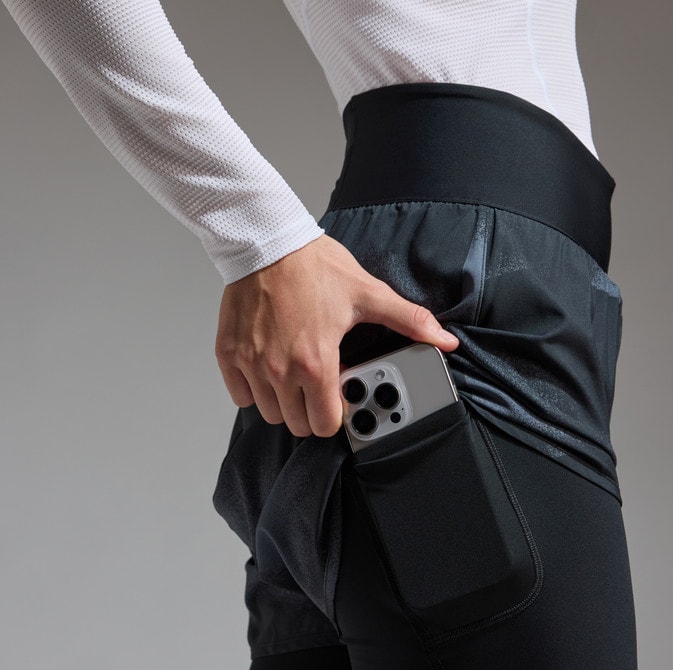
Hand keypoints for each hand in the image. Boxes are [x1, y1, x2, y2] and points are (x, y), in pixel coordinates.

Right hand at [215, 233, 459, 437]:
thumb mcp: (369, 294)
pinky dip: (254, 389)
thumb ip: (409, 321)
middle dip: (312, 411)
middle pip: (297, 425)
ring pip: (269, 413)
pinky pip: (241, 395)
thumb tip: (444, 339)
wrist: (267, 241)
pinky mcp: (228, 355)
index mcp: (316, 363)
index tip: (340, 397)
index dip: (337, 415)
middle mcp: (280, 371)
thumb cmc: (314, 266)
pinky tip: (268, 367)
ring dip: (284, 402)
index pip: (326, 424)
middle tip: (320, 386)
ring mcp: (251, 365)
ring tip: (296, 374)